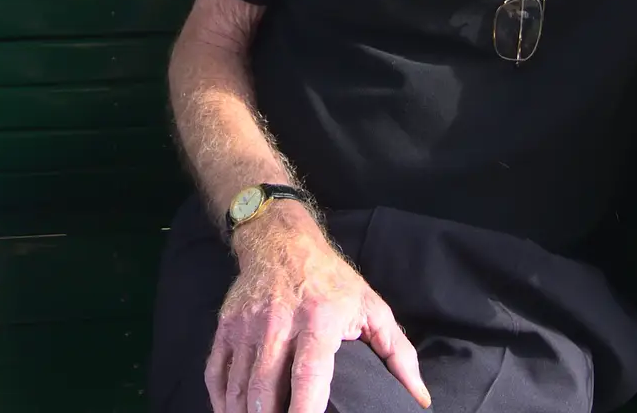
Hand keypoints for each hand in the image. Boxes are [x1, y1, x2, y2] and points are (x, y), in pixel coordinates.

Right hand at [207, 223, 429, 412]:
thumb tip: (419, 399)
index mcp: (319, 320)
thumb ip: (398, 355)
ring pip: (240, 386)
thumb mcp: (372, 308)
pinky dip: (222, 401)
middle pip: (266, 388)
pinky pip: (217, 373)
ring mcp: (247, 325)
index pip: (309, 374)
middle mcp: (278, 323)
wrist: (280, 240)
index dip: (305, 410)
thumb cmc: (332, 280)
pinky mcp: (226, 326)